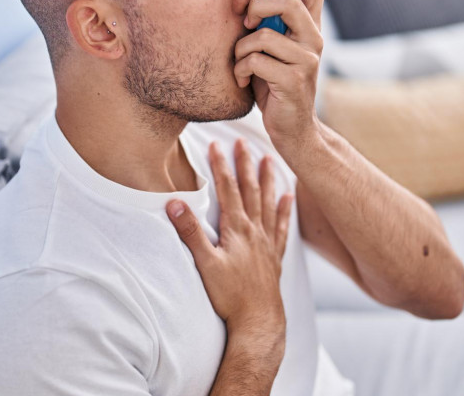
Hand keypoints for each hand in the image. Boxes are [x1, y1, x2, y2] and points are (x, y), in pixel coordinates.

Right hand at [166, 138, 293, 332]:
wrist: (259, 322)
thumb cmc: (230, 296)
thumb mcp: (205, 263)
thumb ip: (190, 232)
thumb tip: (175, 203)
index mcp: (237, 229)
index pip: (228, 189)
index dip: (222, 165)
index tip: (217, 143)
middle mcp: (255, 231)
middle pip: (250, 190)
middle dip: (245, 164)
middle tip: (244, 141)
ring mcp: (267, 243)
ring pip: (268, 203)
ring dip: (268, 179)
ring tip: (270, 159)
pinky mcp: (274, 257)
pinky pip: (281, 226)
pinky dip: (284, 209)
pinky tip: (288, 197)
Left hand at [234, 0, 326, 150]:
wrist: (292, 130)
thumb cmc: (274, 86)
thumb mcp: (271, 50)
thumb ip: (267, 25)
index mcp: (310, 27)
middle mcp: (314, 39)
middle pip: (286, 1)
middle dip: (256, 6)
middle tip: (245, 23)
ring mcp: (307, 60)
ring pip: (263, 35)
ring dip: (240, 49)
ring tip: (239, 63)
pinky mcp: (294, 81)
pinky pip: (255, 61)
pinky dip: (239, 69)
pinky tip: (241, 80)